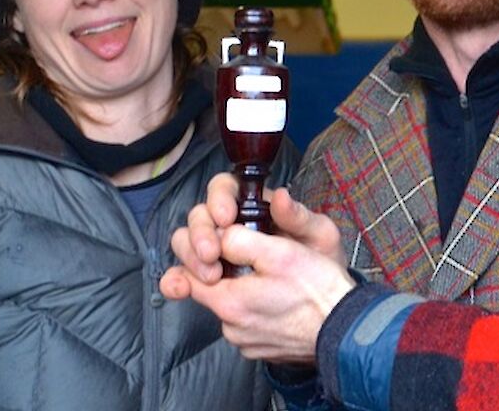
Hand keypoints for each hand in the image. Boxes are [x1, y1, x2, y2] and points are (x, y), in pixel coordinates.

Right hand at [163, 174, 346, 288]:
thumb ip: (300, 217)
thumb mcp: (320, 237)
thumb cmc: (322, 266)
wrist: (322, 308)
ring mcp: (219, 254)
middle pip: (200, 216)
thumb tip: (280, 196)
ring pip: (186, 243)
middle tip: (212, 253)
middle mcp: (232, 227)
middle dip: (201, 232)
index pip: (225, 189)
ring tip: (209, 274)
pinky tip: (178, 288)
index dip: (219, 198)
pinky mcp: (211, 281)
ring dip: (189, 256)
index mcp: (255, 208)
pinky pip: (184, 277)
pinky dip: (176, 281)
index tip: (226, 217)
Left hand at [164, 223, 356, 363]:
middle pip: (209, 291)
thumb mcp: (280, 251)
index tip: (219, 245)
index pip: (186, 276)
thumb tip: (220, 235)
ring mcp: (246, 342)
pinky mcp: (261, 349)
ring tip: (274, 279)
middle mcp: (231, 329)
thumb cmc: (319, 291)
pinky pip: (249, 323)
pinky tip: (281, 300)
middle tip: (253, 258)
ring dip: (244, 291)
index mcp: (229, 303)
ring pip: (231, 307)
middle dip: (224, 271)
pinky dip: (258, 309)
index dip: (199, 254)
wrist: (347, 330)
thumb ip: (239, 239)